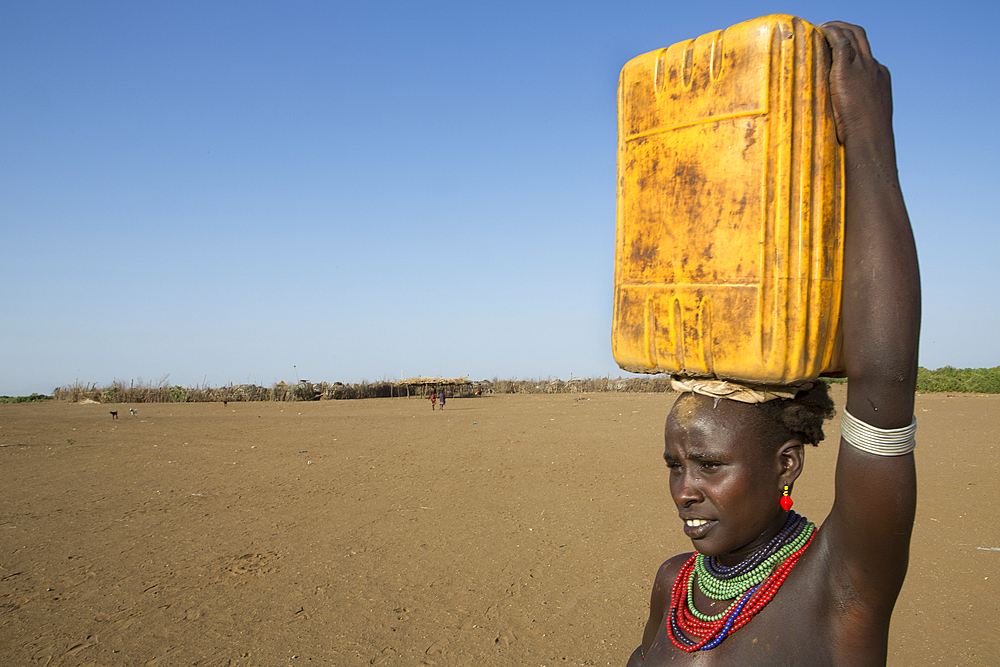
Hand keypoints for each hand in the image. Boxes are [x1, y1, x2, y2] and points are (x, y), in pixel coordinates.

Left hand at [819, 22, 894, 152]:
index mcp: (879, 77)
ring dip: (835, 27)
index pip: (864, 53)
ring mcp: (863, 67)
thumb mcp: (862, 118)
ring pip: (851, 35)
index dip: (849, 46)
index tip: (834, 46)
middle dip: (843, 29)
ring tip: (820, 27)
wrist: (871, 138)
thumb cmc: (864, 137)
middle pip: (860, 37)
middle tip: (826, 29)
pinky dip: (830, 32)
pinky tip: (819, 31)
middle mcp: (873, 67)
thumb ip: (853, 110)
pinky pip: (840, 42)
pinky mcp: (848, 70)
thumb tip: (838, 120)